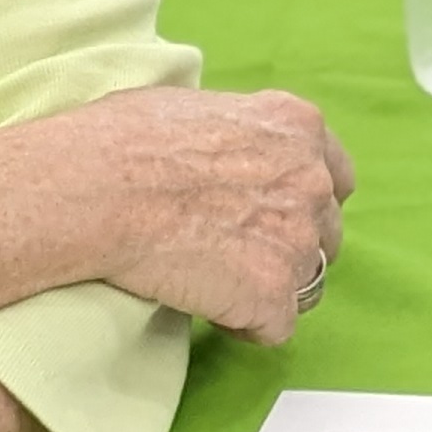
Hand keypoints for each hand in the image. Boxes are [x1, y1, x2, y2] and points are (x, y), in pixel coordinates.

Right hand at [74, 84, 355, 344]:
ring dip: (272, 286)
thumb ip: (238, 131)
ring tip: (222, 284)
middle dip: (288, 243)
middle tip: (236, 251)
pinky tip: (211, 309)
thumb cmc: (123, 141)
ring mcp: (296, 241)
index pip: (336, 174)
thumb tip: (226, 148)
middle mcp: (311, 181)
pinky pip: (277, 326)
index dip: (304, 199)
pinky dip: (247, 324)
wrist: (96, 190)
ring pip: (308, 281)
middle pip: (325, 230)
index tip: (273, 212)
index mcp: (297, 126)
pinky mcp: (271, 295)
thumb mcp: (198, 105)